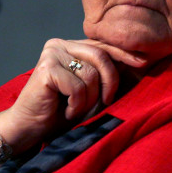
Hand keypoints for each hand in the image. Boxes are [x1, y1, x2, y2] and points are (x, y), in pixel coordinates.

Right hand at [0, 39, 146, 153]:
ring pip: (91, 75)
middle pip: (101, 56)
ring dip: (90, 99)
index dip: (124, 54)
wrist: (29, 128)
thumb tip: (140, 59)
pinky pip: (77, 87)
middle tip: (106, 102)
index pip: (103, 45)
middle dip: (109, 82)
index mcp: (71, 45)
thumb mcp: (90, 87)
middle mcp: (60, 44)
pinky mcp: (45, 69)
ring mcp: (51, 54)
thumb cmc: (63, 109)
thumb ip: (105, 72)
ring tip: (76, 109)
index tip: (142, 62)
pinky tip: (66, 110)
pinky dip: (77, 105)